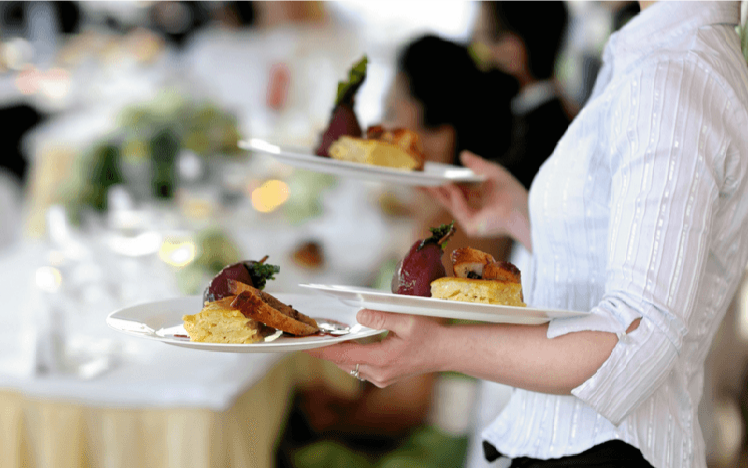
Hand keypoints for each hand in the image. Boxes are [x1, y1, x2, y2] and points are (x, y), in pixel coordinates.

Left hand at [304, 309, 445, 387]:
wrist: (446, 352)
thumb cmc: (430, 334)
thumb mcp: (407, 321)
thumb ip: (382, 317)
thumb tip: (359, 314)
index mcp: (382, 359)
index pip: (343, 354)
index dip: (322, 348)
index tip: (305, 343)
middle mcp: (378, 374)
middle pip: (343, 361)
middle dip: (327, 349)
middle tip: (310, 335)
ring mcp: (381, 379)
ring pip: (350, 366)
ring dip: (338, 353)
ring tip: (324, 337)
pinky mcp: (384, 378)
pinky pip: (359, 368)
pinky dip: (350, 356)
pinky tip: (346, 344)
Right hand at [426, 151, 530, 250]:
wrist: (524, 211)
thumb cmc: (513, 193)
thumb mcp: (493, 172)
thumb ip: (477, 164)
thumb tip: (462, 154)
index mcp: (481, 198)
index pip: (458, 190)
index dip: (445, 183)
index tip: (432, 175)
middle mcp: (475, 210)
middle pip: (449, 199)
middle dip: (433, 189)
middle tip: (418, 180)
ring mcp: (472, 220)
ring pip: (449, 204)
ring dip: (436, 192)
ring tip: (424, 179)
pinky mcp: (471, 227)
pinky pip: (458, 209)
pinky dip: (453, 196)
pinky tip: (446, 184)